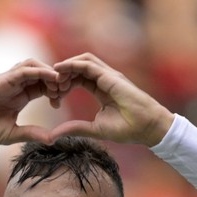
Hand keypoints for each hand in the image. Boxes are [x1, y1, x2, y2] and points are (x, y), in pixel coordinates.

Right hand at [0, 59, 61, 153]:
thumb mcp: (12, 134)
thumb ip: (31, 133)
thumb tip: (52, 139)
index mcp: (18, 97)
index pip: (41, 85)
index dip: (55, 89)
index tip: (61, 102)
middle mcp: (14, 86)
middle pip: (40, 72)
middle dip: (55, 79)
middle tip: (64, 91)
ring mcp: (7, 81)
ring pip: (33, 65)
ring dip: (49, 71)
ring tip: (60, 84)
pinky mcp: (1, 80)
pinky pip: (24, 70)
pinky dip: (40, 71)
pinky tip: (52, 78)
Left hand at [47, 54, 173, 146]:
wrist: (147, 127)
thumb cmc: (127, 129)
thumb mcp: (94, 129)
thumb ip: (75, 128)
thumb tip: (53, 135)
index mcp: (102, 89)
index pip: (79, 79)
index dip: (65, 84)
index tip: (53, 96)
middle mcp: (105, 79)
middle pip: (78, 68)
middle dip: (62, 74)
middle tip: (49, 86)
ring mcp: (108, 75)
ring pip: (82, 61)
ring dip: (66, 66)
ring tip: (51, 76)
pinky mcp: (110, 76)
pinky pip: (87, 64)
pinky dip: (72, 65)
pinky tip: (59, 71)